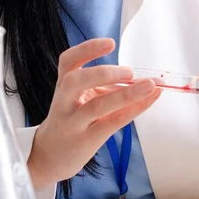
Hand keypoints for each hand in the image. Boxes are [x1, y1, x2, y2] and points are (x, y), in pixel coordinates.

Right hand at [27, 38, 161, 188]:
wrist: (49, 155)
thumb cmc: (70, 121)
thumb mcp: (80, 98)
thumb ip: (105, 87)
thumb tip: (144, 78)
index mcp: (63, 86)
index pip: (68, 61)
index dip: (87, 49)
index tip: (110, 43)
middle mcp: (64, 102)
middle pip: (75, 81)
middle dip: (103, 73)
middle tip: (129, 71)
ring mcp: (74, 123)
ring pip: (96, 106)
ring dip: (126, 94)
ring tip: (149, 85)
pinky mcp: (86, 140)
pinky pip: (112, 122)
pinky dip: (133, 110)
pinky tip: (148, 100)